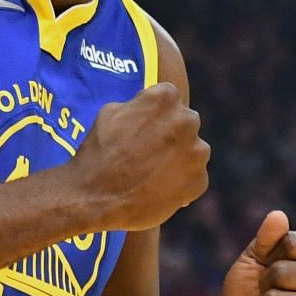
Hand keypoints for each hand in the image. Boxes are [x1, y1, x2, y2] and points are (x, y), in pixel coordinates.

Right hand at [67, 82, 208, 231]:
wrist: (96, 198)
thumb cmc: (98, 153)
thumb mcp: (109, 113)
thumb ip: (137, 105)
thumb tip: (146, 108)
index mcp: (165, 97)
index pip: (168, 97)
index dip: (155, 114)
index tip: (144, 127)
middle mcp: (187, 120)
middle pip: (185, 123)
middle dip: (171, 135)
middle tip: (149, 152)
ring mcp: (197, 152)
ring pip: (193, 151)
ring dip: (179, 159)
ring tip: (153, 174)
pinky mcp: (199, 180)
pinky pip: (193, 178)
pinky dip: (180, 183)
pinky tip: (158, 189)